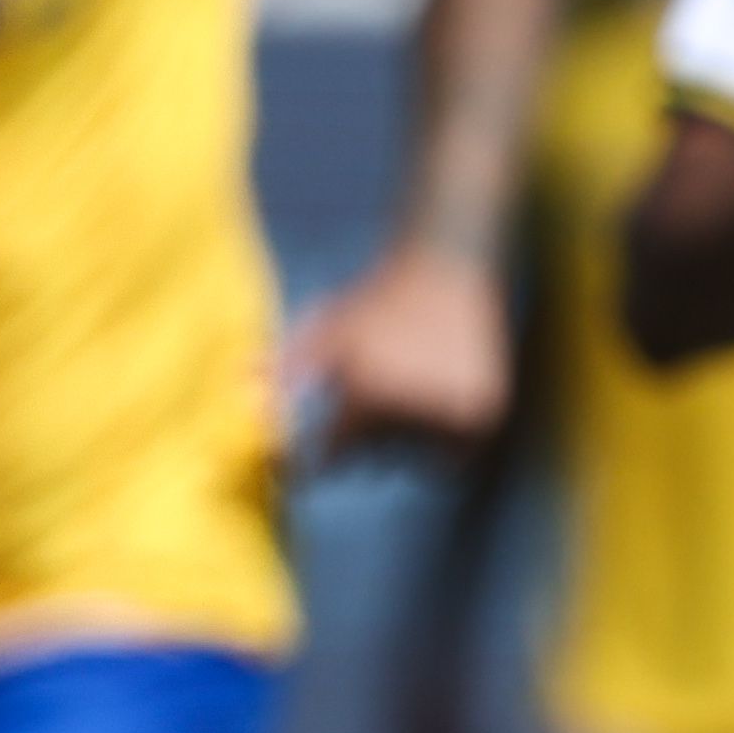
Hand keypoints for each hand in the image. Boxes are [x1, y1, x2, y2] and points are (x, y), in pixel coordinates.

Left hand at [287, 240, 511, 456]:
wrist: (447, 267)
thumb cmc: (379, 300)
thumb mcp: (327, 328)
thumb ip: (289, 366)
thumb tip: (249, 401)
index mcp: (366, 391)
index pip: (334, 451)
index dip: (319, 458)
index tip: (310, 465)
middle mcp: (411, 408)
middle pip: (375, 455)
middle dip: (367, 434)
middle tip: (378, 395)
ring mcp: (452, 413)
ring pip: (415, 457)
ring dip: (404, 438)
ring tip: (407, 392)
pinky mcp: (484, 414)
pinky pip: (454, 456)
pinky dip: (442, 443)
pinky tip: (433, 408)